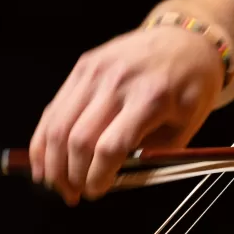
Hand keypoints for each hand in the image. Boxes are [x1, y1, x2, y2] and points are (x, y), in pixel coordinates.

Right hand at [28, 25, 222, 203]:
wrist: (185, 39)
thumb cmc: (190, 85)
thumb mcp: (186, 125)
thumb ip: (154, 155)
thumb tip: (113, 179)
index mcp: (150, 98)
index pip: (110, 147)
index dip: (97, 177)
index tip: (96, 192)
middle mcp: (118, 82)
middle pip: (77, 139)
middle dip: (71, 175)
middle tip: (75, 194)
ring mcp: (96, 71)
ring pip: (58, 124)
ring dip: (51, 162)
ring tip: (56, 184)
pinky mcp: (83, 66)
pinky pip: (55, 107)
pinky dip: (43, 138)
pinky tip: (43, 160)